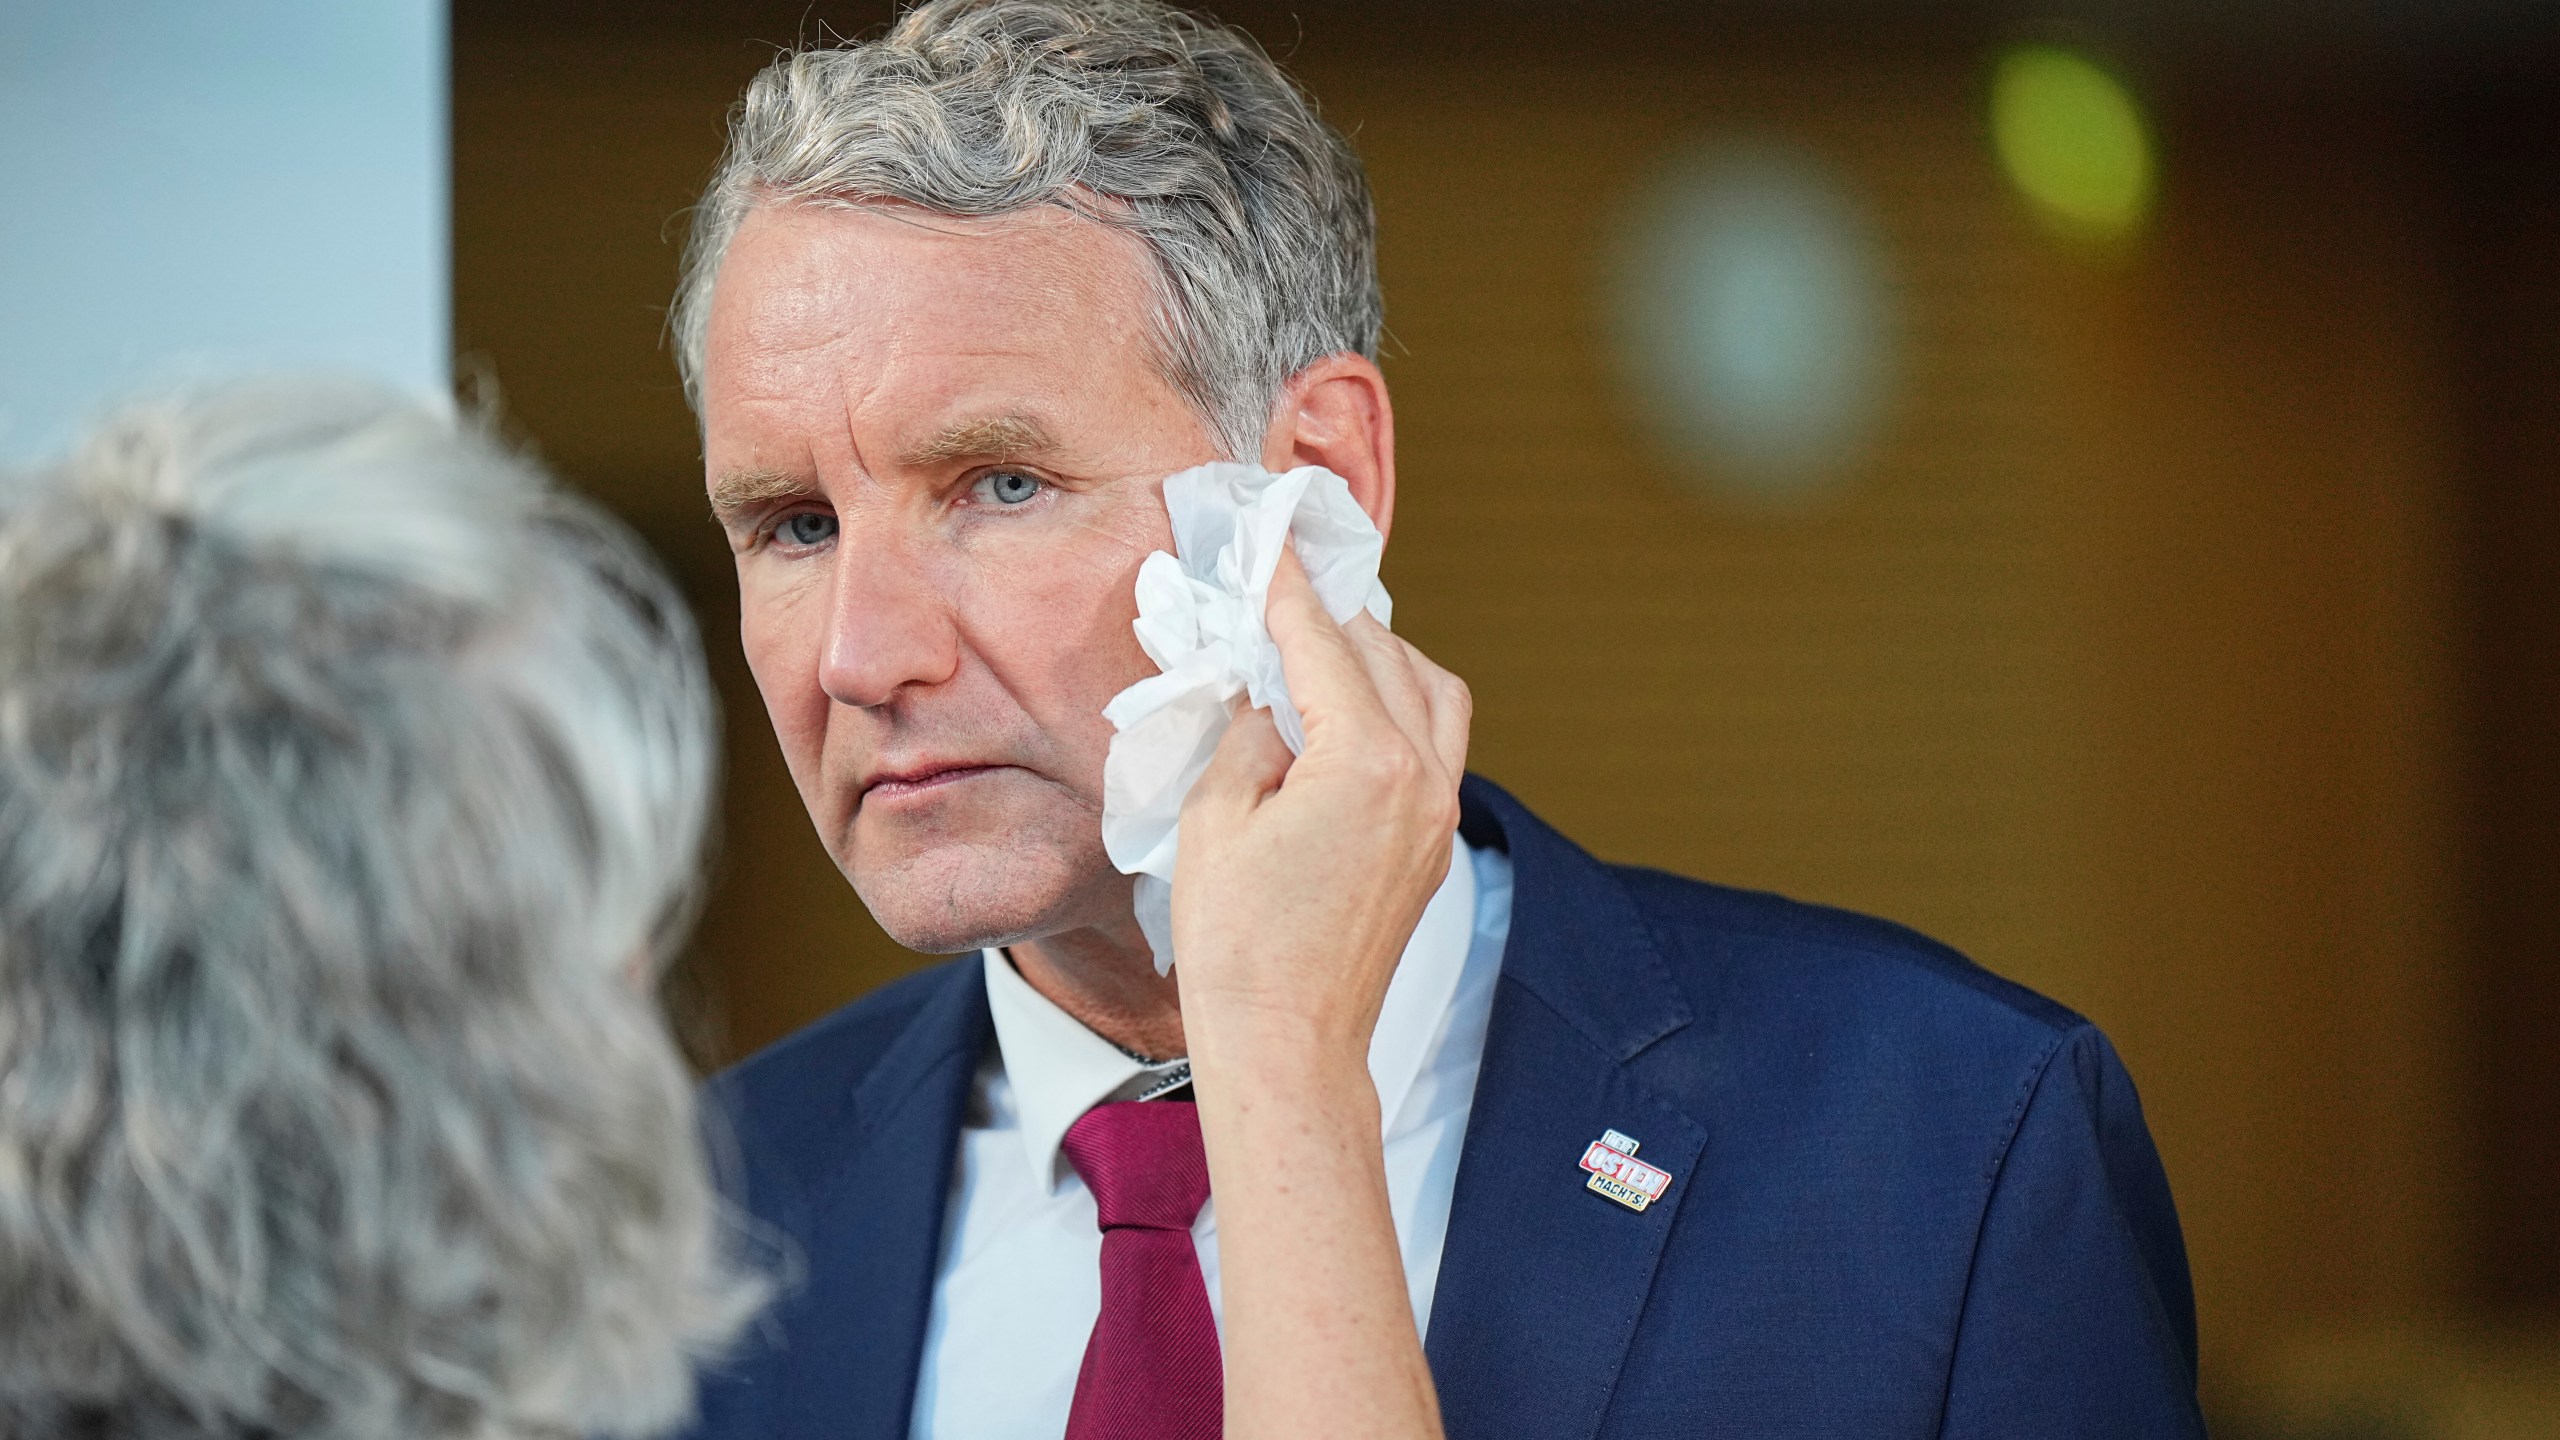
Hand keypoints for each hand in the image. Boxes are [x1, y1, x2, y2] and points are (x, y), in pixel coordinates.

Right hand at [1171, 547, 1466, 1439]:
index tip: (1268, 537)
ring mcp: (1437, 816)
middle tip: (1280, 585)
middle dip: (1332, 614)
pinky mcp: (1433, 848)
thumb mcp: (1213, 819)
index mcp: (1367, 761)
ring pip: (1431, 694)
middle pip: (1386, 655)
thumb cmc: (1239, 947)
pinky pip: (1435, 744)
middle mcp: (1421, 779)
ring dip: (1379, 655)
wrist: (1290, 1049)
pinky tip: (1345, 711)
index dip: (1287, 587)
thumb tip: (1262, 688)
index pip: (1324, 643)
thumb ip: (1244, 732)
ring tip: (1318, 643)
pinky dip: (1397, 705)